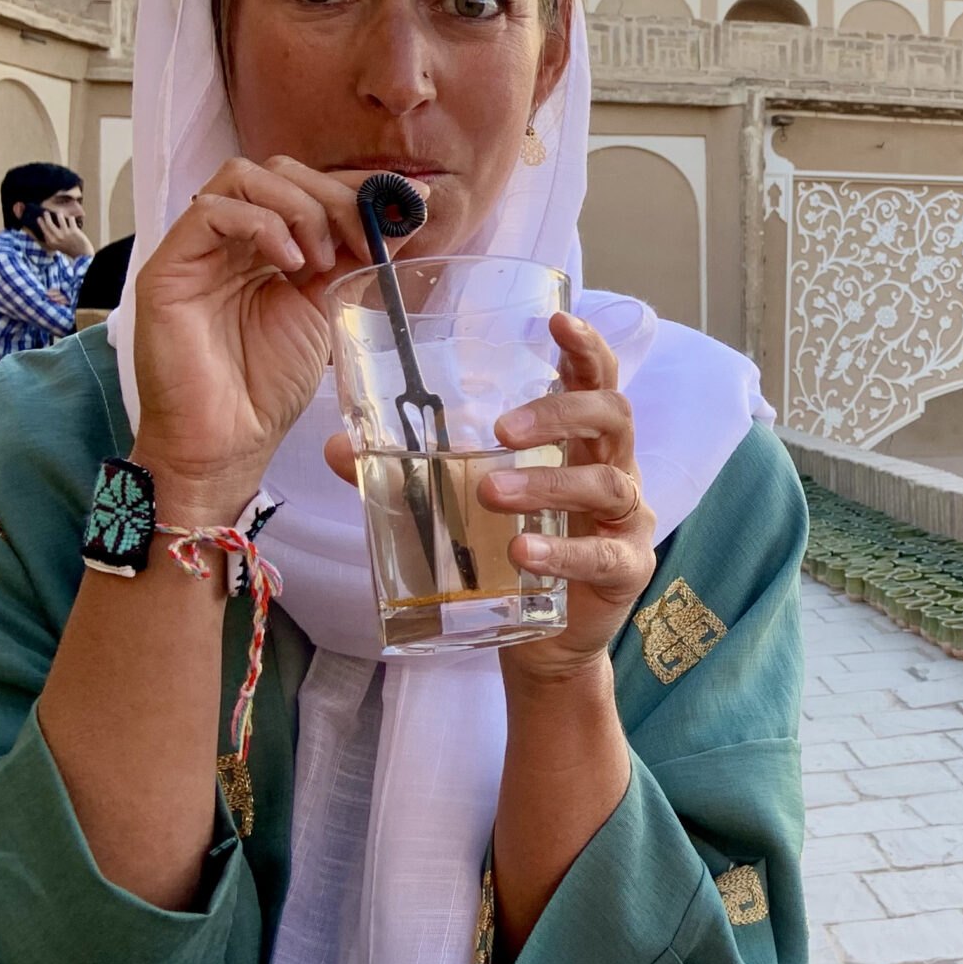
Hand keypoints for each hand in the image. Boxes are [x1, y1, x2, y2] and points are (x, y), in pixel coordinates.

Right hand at [37, 205, 94, 257]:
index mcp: (52, 241)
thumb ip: (50, 239)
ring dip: (59, 214)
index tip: (39, 218)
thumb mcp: (55, 246)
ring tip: (59, 213)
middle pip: (49, 223)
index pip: (44, 230)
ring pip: (60, 218)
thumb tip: (44, 230)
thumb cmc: (68, 249)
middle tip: (46, 212)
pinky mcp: (74, 230)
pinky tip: (70, 218)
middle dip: (46, 216)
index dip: (41, 223)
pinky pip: (71, 219)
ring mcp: (66, 233)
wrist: (81, 253)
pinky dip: (70, 217)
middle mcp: (57, 237)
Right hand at [134, 157, 409, 521]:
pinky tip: (290, 262)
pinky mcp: (168, 267)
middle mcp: (230, 241)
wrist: (227, 442)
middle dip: (331, 195)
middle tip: (360, 241)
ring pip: (242, 177)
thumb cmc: (268, 385)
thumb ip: (359, 258)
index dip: (356, 186)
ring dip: (298, 207)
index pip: (308, 186)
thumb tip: (410, 212)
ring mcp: (197, 250)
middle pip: (277, 172)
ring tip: (320, 261)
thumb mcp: (329, 308)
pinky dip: (261, 223)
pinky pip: (210, 211)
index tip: (409, 201)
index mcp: (267, 246)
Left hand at [321, 312, 655, 680]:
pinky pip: (604, 554)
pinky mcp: (627, 569)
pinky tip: (523, 552)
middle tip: (501, 429)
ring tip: (490, 493)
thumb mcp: (463, 505)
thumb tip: (335, 448)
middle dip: (559, 414)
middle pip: (612, 416)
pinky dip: (563, 552)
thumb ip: (409, 473)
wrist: (544, 644)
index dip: (585, 345)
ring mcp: (627, 519)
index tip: (558, 319)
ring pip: (606, 483)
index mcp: (580, 441)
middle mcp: (613, 468)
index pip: (595, 377)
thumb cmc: (510, 552)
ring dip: (548, 482)